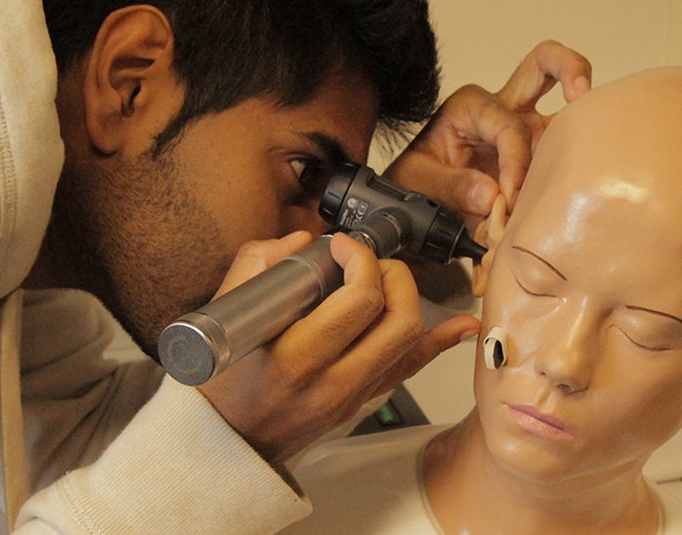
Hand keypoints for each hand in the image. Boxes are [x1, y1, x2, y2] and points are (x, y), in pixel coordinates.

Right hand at [197, 231, 478, 461]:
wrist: (226, 441)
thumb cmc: (221, 382)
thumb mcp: (222, 314)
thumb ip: (258, 264)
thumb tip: (302, 240)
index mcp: (293, 358)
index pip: (358, 300)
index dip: (360, 259)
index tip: (343, 247)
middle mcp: (330, 382)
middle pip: (398, 320)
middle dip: (393, 275)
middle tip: (368, 262)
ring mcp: (351, 397)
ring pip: (410, 342)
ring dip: (409, 298)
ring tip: (385, 280)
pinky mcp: (361, 403)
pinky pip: (409, 368)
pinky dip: (438, 342)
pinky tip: (459, 325)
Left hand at [385, 40, 591, 218]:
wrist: (421, 203)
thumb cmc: (417, 182)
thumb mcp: (417, 181)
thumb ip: (451, 186)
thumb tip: (492, 195)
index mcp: (471, 106)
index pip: (509, 127)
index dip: (515, 163)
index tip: (510, 200)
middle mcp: (503, 108)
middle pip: (545, 64)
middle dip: (570, 68)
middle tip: (581, 93)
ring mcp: (527, 127)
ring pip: (566, 106)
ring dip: (585, 117)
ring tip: (601, 142)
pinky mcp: (540, 153)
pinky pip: (566, 148)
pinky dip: (577, 160)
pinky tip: (582, 180)